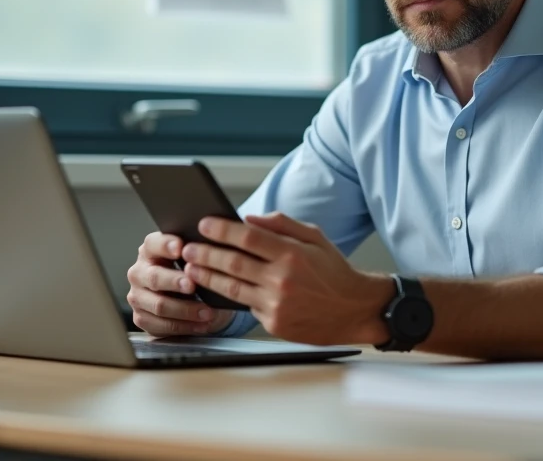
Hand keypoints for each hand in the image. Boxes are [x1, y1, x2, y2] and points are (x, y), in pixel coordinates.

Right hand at [126, 231, 235, 337]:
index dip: (166, 245)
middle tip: (192, 285)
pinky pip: (162, 325)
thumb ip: (196, 251)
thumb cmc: (193, 271)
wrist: (191, 298)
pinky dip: (185, 326)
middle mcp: (139, 272)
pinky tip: (201, 324)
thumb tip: (212, 246)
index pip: (153, 244)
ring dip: (186, 310)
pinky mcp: (141, 318)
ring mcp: (137, 296)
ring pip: (159, 305)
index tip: (181, 247)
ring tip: (207, 312)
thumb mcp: (194, 258)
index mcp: (150, 250)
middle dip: (175, 282)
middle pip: (154, 277)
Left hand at [181, 212, 392, 345]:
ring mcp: (277, 305)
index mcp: (292, 254)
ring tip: (191, 268)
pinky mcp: (274, 324)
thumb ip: (282, 224)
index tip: (204, 224)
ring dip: (207, 277)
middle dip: (205, 253)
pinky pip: (246, 306)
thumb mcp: (316, 237)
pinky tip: (215, 288)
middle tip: (187, 247)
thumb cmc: (334, 271)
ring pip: (232, 288)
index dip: (222, 229)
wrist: (355, 309)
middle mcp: (282, 280)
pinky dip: (229, 296)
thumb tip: (249, 219)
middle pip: (233, 263)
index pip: (247, 238)